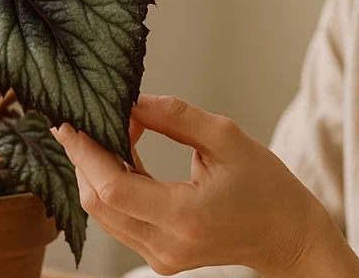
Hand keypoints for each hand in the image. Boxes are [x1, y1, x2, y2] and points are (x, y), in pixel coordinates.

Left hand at [51, 94, 347, 276]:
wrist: (288, 235)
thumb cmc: (267, 186)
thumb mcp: (227, 138)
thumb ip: (175, 117)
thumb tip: (132, 102)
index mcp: (186, 216)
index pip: (112, 188)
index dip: (84, 153)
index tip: (70, 121)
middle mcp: (167, 245)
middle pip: (99, 203)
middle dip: (86, 157)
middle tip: (94, 118)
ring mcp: (161, 256)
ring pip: (104, 213)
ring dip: (98, 170)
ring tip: (115, 132)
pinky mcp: (159, 256)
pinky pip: (119, 220)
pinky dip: (113, 186)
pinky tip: (126, 156)